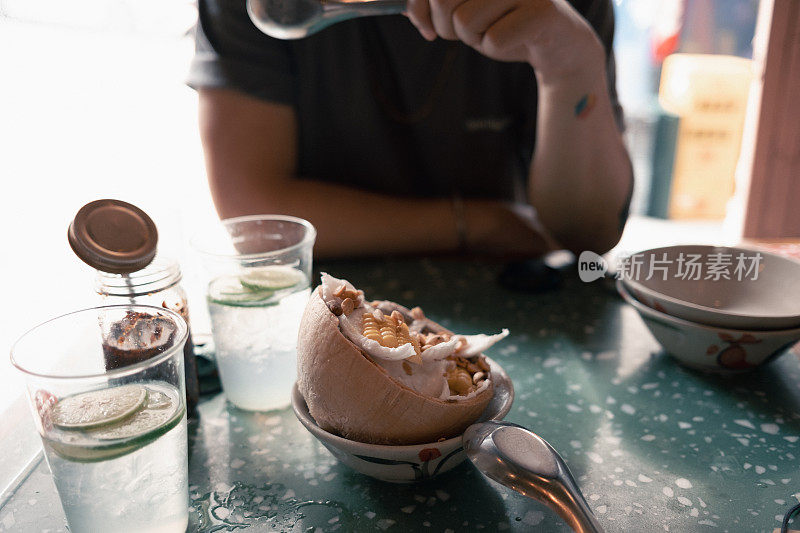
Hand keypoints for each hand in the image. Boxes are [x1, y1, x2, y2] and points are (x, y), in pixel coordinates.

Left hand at [405, 0, 603, 82]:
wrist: (556, 43)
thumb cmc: (504, 21)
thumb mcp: (464, 9)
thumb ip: (433, 4)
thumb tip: (404, 8)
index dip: (418, 6)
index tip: (423, 26)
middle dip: (445, 26)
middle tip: (461, 33)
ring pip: (465, 22)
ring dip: (473, 38)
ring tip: (495, 30)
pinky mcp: (542, 12)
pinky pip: (492, 40)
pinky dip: (495, 48)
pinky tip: (514, 39)